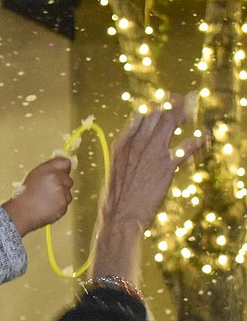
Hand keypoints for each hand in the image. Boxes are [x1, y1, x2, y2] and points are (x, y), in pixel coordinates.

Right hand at [2, 157, 72, 236]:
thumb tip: (60, 166)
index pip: (65, 163)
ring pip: (67, 193)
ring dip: (60, 196)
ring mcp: (62, 194)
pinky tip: (47, 206)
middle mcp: (57, 180)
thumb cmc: (24, 195)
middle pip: (68, 179)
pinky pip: (64, 204)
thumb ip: (48, 168)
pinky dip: (58, 206)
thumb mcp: (34, 175)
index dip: (63, 168)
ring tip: (46, 199)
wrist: (22, 212)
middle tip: (48, 189)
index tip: (61, 171)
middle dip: (61, 183)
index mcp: (49, 170)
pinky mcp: (63, 206)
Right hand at [92, 98, 206, 280]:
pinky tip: (205, 137)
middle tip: (184, 102)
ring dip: (186, 114)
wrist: (120, 218)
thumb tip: (132, 153)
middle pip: (159, 114)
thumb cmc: (115, 201)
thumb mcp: (114, 173)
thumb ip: (125, 158)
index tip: (163, 105)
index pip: (141, 115)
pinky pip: (188, 146)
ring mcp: (152, 154)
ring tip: (193, 112)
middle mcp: (137, 144)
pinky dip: (199, 139)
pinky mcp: (167, 166)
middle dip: (173, 105)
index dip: (154, 107)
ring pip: (173, 122)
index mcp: (122, 145)